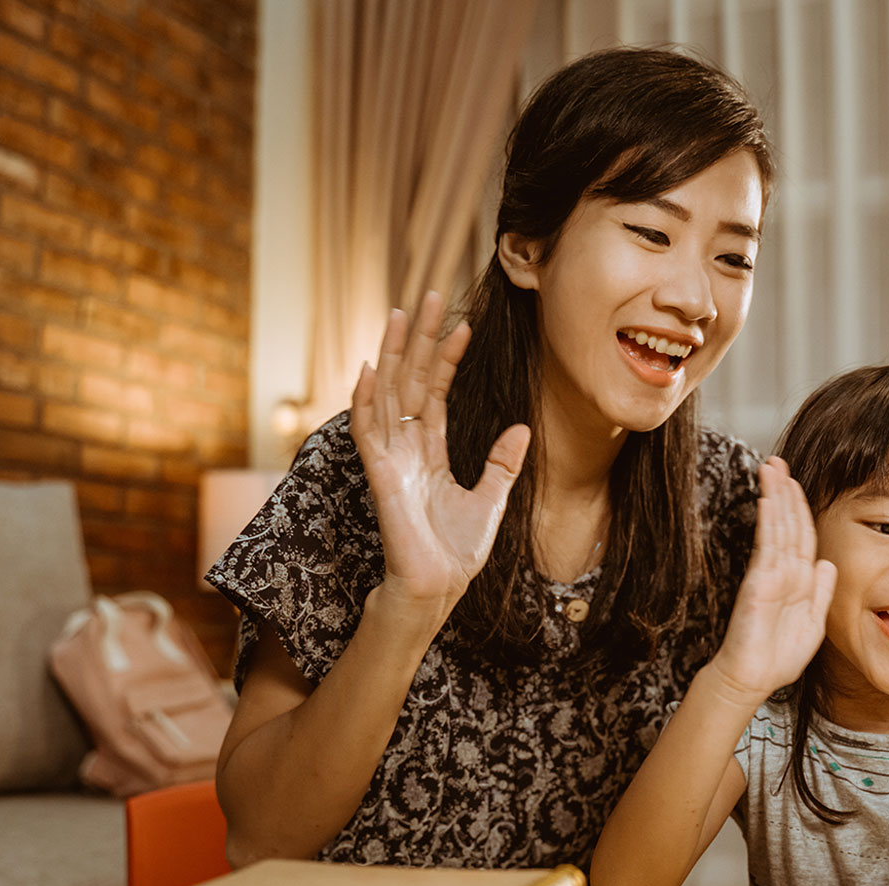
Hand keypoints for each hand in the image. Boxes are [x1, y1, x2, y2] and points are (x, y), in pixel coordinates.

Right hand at [350, 292, 530, 618]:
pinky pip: (368, 430)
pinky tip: (370, 367)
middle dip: (419, 338)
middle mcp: (406, 447)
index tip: (465, 326)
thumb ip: (501, 463)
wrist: (437, 588)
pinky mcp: (379, 475)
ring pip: (388, 393)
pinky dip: (366, 399)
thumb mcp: (491, 499)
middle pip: (409, 380)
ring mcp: (390, 458)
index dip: (448, 358)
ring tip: (402, 313)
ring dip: (393, 352)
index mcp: (430, 452)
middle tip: (430, 295)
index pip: (436, 392)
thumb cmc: (456, 552)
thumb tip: (522, 426)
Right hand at [708, 458, 836, 703]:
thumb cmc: (778, 657)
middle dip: (784, 490)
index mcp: (798, 579)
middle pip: (787, 523)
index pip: (802, 535)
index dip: (800, 507)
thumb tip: (828, 564)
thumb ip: (821, 593)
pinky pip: (767, 545)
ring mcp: (769, 574)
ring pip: (776, 527)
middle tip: (777, 461)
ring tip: (771, 467)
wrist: (753, 678)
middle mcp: (783, 571)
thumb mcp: (813, 622)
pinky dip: (769, 521)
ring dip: (775, 495)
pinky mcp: (758, 582)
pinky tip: (768, 499)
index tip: (795, 481)